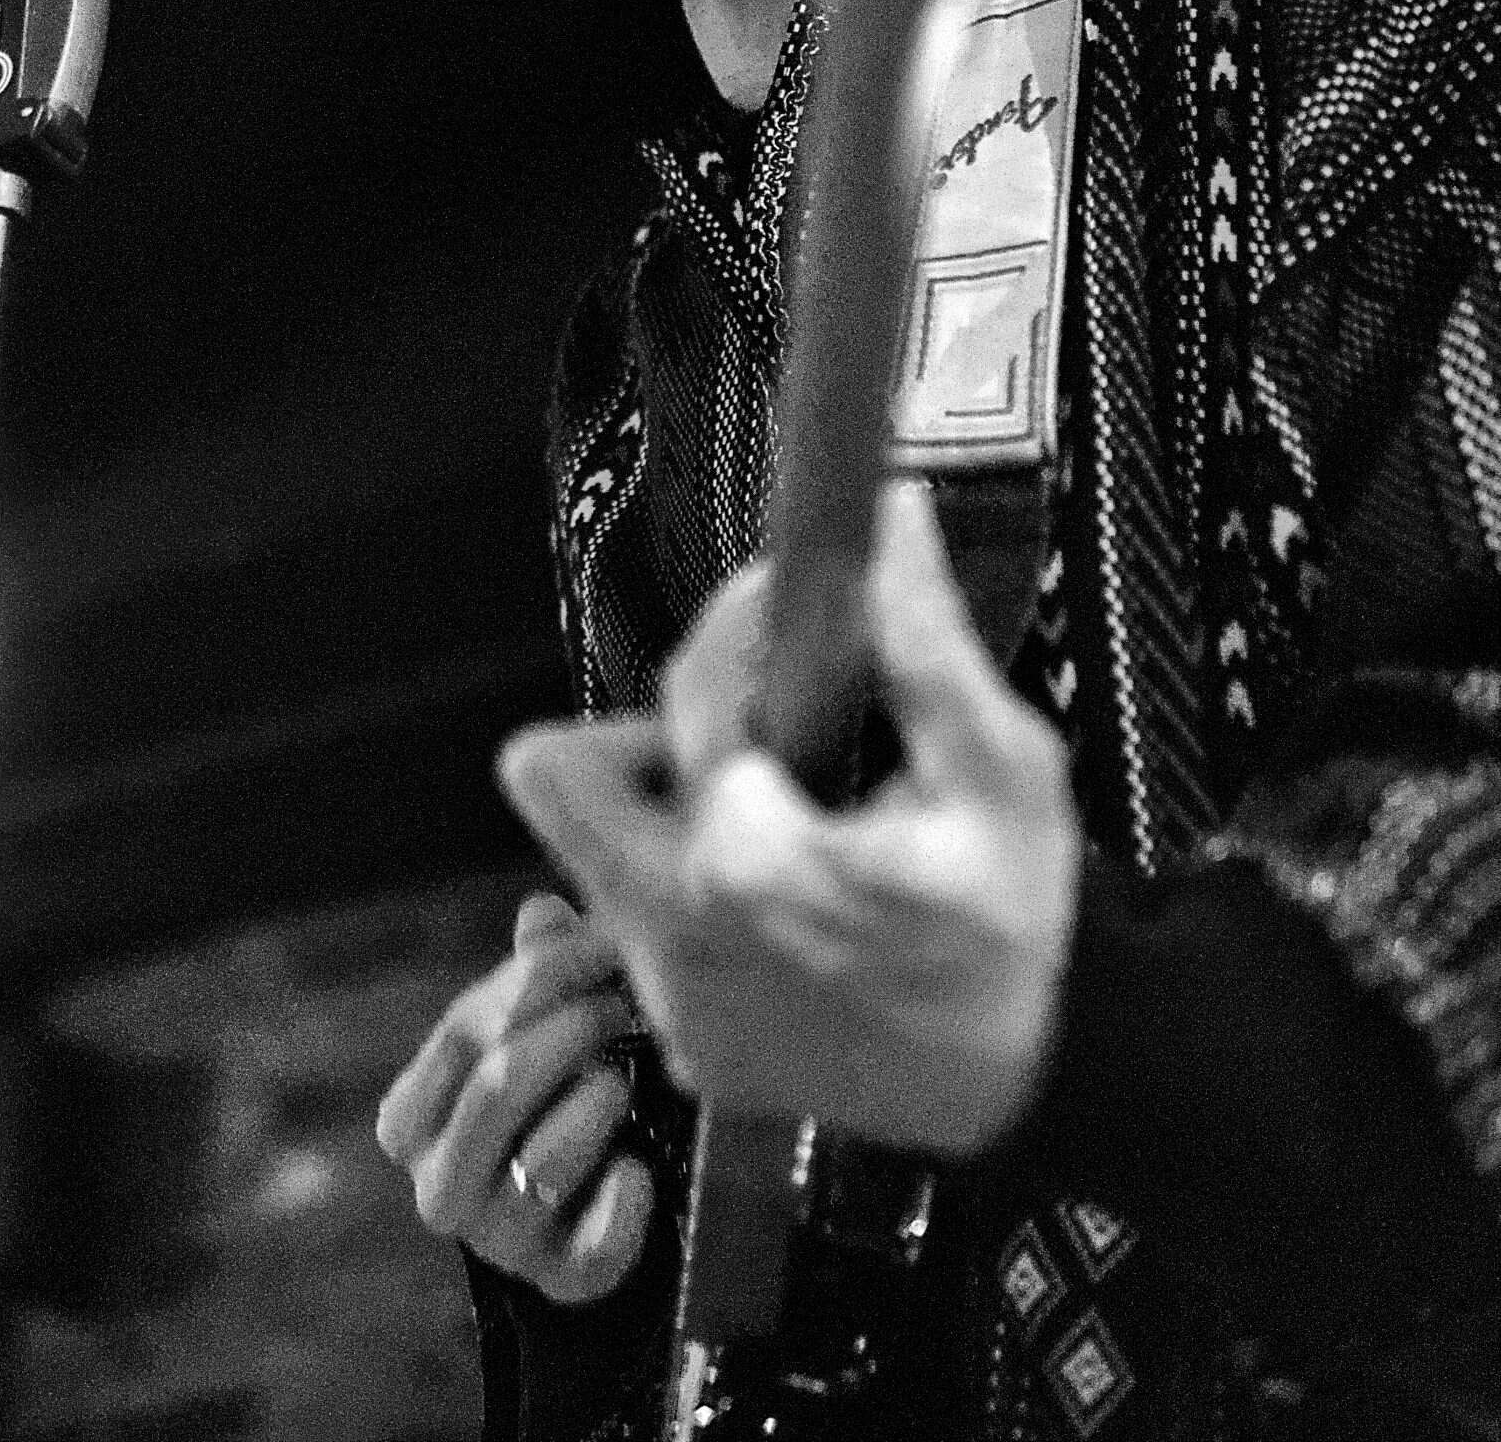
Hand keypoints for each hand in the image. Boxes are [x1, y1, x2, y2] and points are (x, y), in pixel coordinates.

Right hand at [375, 891, 654, 1303]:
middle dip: (570, 1032)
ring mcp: (494, 1239)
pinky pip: (593, 1239)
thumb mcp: (537, 1025)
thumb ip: (538, 967)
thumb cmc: (548, 1091)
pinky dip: (623, 1199)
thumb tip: (541, 912)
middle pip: (497, 1087)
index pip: (463, 1032)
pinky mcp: (555, 1279)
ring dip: (597, 1103)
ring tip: (623, 1080)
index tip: (597, 948)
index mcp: (411, 1119)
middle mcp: (436, 1186)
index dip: (534, 982)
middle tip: (621, 1002)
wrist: (580, 1206)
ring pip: (542, 1157)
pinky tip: (636, 1171)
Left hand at [500, 481, 1079, 1154]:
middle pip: (561, 775)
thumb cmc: (1019, 912)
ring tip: (791, 820)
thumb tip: (894, 512)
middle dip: (653, 736)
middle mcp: (674, 939)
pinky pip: (641, 934)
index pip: (685, 690)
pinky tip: (798, 907)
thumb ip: (925, 639)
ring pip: (599, 853)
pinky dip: (698, 898)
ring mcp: (669, 1006)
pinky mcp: (681, 1052)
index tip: (795, 613)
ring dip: (673, 814)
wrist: (1038, 1087)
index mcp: (742, 859)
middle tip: (763, 740)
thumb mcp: (999, 766)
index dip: (741, 630)